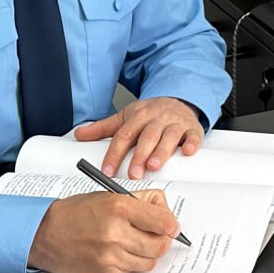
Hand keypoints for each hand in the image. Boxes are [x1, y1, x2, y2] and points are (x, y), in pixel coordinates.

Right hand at [27, 189, 177, 272]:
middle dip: (162, 241)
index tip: (172, 227)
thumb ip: (141, 201)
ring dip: (147, 254)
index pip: (163, 221)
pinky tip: (118, 252)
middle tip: (156, 236)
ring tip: (136, 243)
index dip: (172, 225)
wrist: (46, 233)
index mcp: (120, 207)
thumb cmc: (77, 212)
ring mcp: (110, 255)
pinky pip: (131, 271)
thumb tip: (166, 211)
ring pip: (149, 262)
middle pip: (160, 245)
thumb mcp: (110, 195)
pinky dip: (130, 263)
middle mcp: (116, 232)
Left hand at [75, 96, 202, 178]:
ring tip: (154, 166)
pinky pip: (193, 135)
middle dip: (140, 156)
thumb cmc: (150, 113)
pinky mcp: (192, 128)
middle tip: (133, 173)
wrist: (177, 99)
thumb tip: (79, 134)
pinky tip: (188, 152)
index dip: (115, 153)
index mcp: (138, 116)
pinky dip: (192, 143)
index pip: (124, 135)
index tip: (107, 170)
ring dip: (162, 151)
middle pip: (147, 136)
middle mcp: (156, 119)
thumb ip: (103, 128)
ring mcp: (175, 123)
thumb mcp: (126, 117)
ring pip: (169, 136)